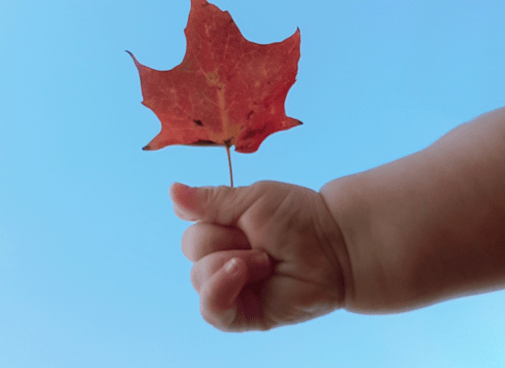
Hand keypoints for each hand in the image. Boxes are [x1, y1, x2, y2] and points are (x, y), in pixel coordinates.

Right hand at [169, 181, 349, 331]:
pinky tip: (242, 273)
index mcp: (222, 229)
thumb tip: (171, 191)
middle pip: (192, 248)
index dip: (213, 218)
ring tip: (267, 260)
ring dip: (235, 262)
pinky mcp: (242, 313)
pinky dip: (220, 289)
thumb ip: (210, 201)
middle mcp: (222, 257)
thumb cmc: (298, 216)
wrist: (333, 243)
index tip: (243, 216)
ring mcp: (231, 286)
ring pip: (199, 276)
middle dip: (226, 239)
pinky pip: (211, 309)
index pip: (192, 225)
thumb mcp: (250, 199)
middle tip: (262, 240)